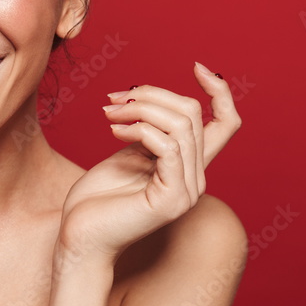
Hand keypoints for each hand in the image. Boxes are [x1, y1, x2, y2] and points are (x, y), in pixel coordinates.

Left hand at [58, 62, 241, 264]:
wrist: (79, 238)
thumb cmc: (97, 199)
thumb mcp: (127, 154)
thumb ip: (149, 132)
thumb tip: (151, 100)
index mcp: (189, 167)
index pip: (226, 122)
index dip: (219, 91)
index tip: (197, 67)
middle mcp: (196, 179)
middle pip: (193, 114)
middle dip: (152, 95)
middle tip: (114, 100)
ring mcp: (186, 192)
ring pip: (181, 126)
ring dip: (140, 110)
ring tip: (109, 114)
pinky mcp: (171, 200)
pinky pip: (168, 147)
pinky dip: (140, 130)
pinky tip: (114, 132)